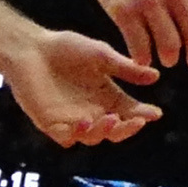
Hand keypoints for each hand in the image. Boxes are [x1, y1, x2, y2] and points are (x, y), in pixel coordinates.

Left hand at [0, 26, 162, 146]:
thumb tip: (155, 76)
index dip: (143, 114)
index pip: (130, 111)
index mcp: (107, 96)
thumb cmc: (66, 48)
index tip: (155, 113)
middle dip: (127, 129)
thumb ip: (125, 68)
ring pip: (92, 138)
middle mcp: (92, 111)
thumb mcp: (102, 55)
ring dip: (104, 132)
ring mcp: (71, 120)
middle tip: (135, 121)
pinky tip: (83, 123)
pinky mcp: (50, 123)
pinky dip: (75, 135)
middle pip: (115, 131)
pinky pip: (65, 138)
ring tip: (110, 119)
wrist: (31, 48)